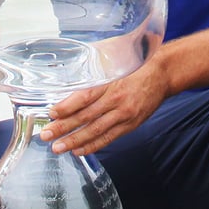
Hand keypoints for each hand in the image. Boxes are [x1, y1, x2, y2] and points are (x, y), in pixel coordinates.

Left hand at [41, 59, 167, 155]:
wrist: (163, 73)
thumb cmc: (136, 63)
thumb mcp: (114, 57)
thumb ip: (93, 65)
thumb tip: (71, 67)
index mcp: (111, 82)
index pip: (85, 96)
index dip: (67, 106)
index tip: (51, 113)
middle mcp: (117, 100)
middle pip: (87, 116)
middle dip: (64, 127)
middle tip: (46, 136)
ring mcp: (124, 114)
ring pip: (96, 131)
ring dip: (75, 141)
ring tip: (58, 147)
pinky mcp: (130, 124)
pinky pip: (109, 137)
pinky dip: (93, 145)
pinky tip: (79, 150)